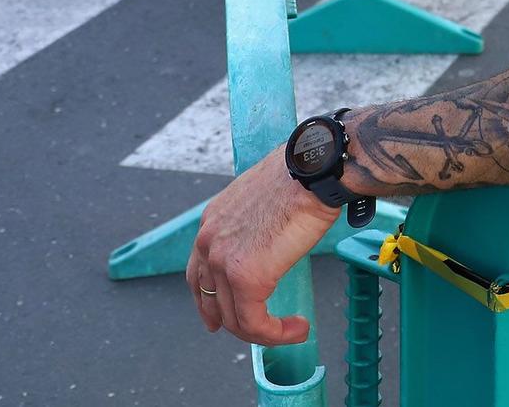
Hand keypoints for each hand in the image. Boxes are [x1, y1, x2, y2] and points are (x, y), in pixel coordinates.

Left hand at [185, 158, 339, 344]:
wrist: (312, 173)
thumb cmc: (299, 179)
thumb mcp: (261, 201)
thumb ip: (252, 228)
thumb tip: (266, 245)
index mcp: (211, 223)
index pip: (197, 275)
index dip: (208, 303)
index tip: (218, 320)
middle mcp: (209, 243)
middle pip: (213, 302)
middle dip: (237, 324)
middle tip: (264, 332)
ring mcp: (224, 262)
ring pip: (236, 319)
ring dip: (266, 332)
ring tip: (292, 329)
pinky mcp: (248, 278)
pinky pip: (256, 324)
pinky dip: (276, 334)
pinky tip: (297, 328)